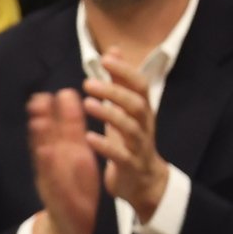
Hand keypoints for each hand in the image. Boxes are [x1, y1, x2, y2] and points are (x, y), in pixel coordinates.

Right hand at [25, 88, 102, 233]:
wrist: (72, 225)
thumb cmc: (76, 188)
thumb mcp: (79, 156)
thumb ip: (74, 132)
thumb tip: (72, 104)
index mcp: (67, 153)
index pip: (63, 128)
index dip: (62, 111)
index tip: (62, 91)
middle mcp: (57, 163)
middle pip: (48, 138)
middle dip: (44, 120)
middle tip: (40, 99)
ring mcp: (53, 178)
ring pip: (45, 156)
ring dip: (40, 141)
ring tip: (38, 122)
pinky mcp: (55, 194)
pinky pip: (51, 177)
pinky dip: (48, 166)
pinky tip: (45, 153)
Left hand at [86, 49, 170, 217]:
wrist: (144, 182)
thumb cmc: (131, 140)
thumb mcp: (126, 109)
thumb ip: (119, 81)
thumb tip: (113, 51)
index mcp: (143, 111)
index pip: (140, 85)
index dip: (125, 71)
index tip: (106, 58)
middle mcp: (144, 126)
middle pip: (136, 104)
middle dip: (114, 91)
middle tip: (88, 83)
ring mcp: (140, 147)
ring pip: (130, 128)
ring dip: (109, 114)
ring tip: (87, 104)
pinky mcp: (131, 166)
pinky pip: (121, 156)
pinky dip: (105, 146)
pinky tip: (89, 137)